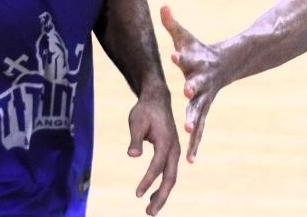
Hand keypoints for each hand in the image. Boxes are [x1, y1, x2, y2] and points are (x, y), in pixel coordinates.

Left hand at [125, 88, 179, 214]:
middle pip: (170, 177)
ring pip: (171, 177)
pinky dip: (162, 185)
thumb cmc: (144, 111)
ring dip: (162, 194)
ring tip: (150, 209)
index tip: (137, 194)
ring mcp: (174, 151)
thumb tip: (131, 155)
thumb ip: (135, 139)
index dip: (147, 181)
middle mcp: (174, 148)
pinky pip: (169, 172)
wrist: (156, 99)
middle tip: (149, 213)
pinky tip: (153, 195)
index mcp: (165, 141)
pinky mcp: (171, 152)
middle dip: (160, 196)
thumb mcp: (136, 122)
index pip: (156, 165)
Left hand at [160, 6, 229, 162]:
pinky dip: (195, 143)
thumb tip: (163, 6)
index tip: (174, 56)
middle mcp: (201, 82)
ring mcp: (204, 98)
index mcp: (195, 63)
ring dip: (192, 122)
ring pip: (197, 112)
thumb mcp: (186, 38)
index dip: (180, 57)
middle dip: (191, 91)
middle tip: (187, 94)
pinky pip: (198, 129)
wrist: (224, 65)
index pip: (186, 58)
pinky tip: (190, 160)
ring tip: (186, 133)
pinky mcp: (203, 111)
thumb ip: (173, 24)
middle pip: (195, 87)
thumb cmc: (198, 51)